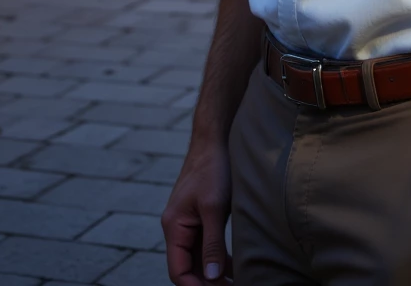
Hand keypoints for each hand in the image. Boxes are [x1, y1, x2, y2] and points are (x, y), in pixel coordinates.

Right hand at [161, 136, 231, 284]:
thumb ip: (212, 243)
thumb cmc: (213, 168)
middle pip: (188, 268)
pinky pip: (207, 246)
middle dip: (207, 284)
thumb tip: (211, 277)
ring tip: (236, 283)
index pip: (178, 271)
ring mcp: (189, 223)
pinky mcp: (202, 217)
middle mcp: (178, 228)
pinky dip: (218, 259)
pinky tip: (235, 267)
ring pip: (199, 259)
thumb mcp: (214, 207)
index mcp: (174, 227)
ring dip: (214, 274)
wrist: (215, 138)